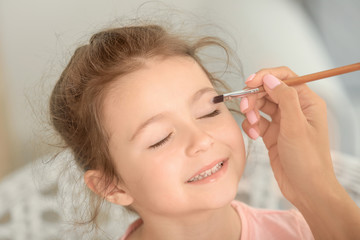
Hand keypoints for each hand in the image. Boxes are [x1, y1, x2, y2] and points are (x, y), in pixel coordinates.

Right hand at [240, 66, 359, 238]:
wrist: (306, 190)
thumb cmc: (308, 160)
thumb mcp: (296, 126)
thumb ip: (284, 98)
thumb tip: (269, 79)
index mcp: (307, 102)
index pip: (284, 78)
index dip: (265, 76)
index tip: (249, 83)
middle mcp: (295, 109)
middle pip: (268, 91)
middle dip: (255, 98)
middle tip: (246, 108)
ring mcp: (283, 121)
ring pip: (260, 106)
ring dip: (252, 113)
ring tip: (253, 126)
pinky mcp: (272, 134)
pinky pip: (256, 122)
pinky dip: (251, 126)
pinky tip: (254, 136)